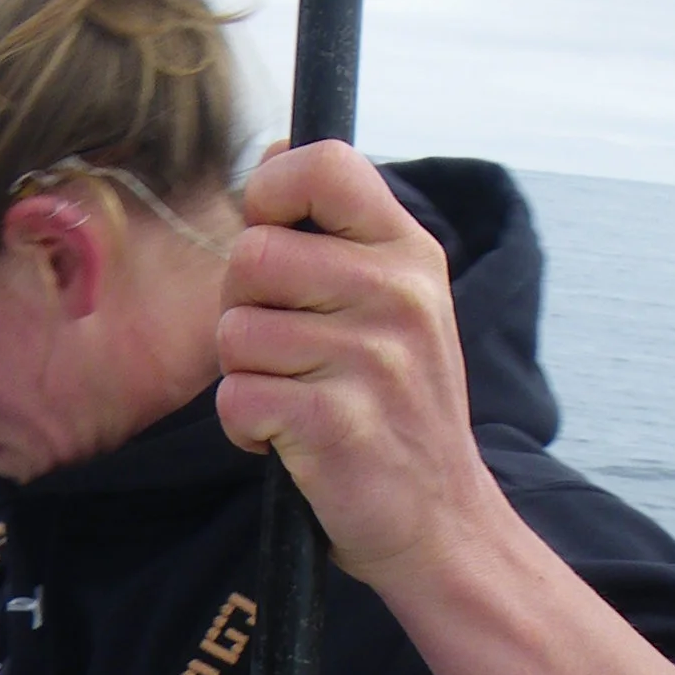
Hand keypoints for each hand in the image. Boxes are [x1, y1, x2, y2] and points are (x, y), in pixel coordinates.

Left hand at [214, 142, 506, 589]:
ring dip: (247, 375)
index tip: (276, 241)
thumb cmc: (396, 407)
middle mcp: (396, 292)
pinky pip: (235, 396)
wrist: (440, 521)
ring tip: (300, 400)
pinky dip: (245, 429)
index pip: (323, 164)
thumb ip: (339, 233)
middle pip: (250, 255)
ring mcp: (370, 356)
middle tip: (289, 353)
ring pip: (234, 332)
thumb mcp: (394, 303)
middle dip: (245, 308)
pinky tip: (291, 441)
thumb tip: (272, 153)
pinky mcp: (334, 421)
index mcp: (408, 251)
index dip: (270, 195)